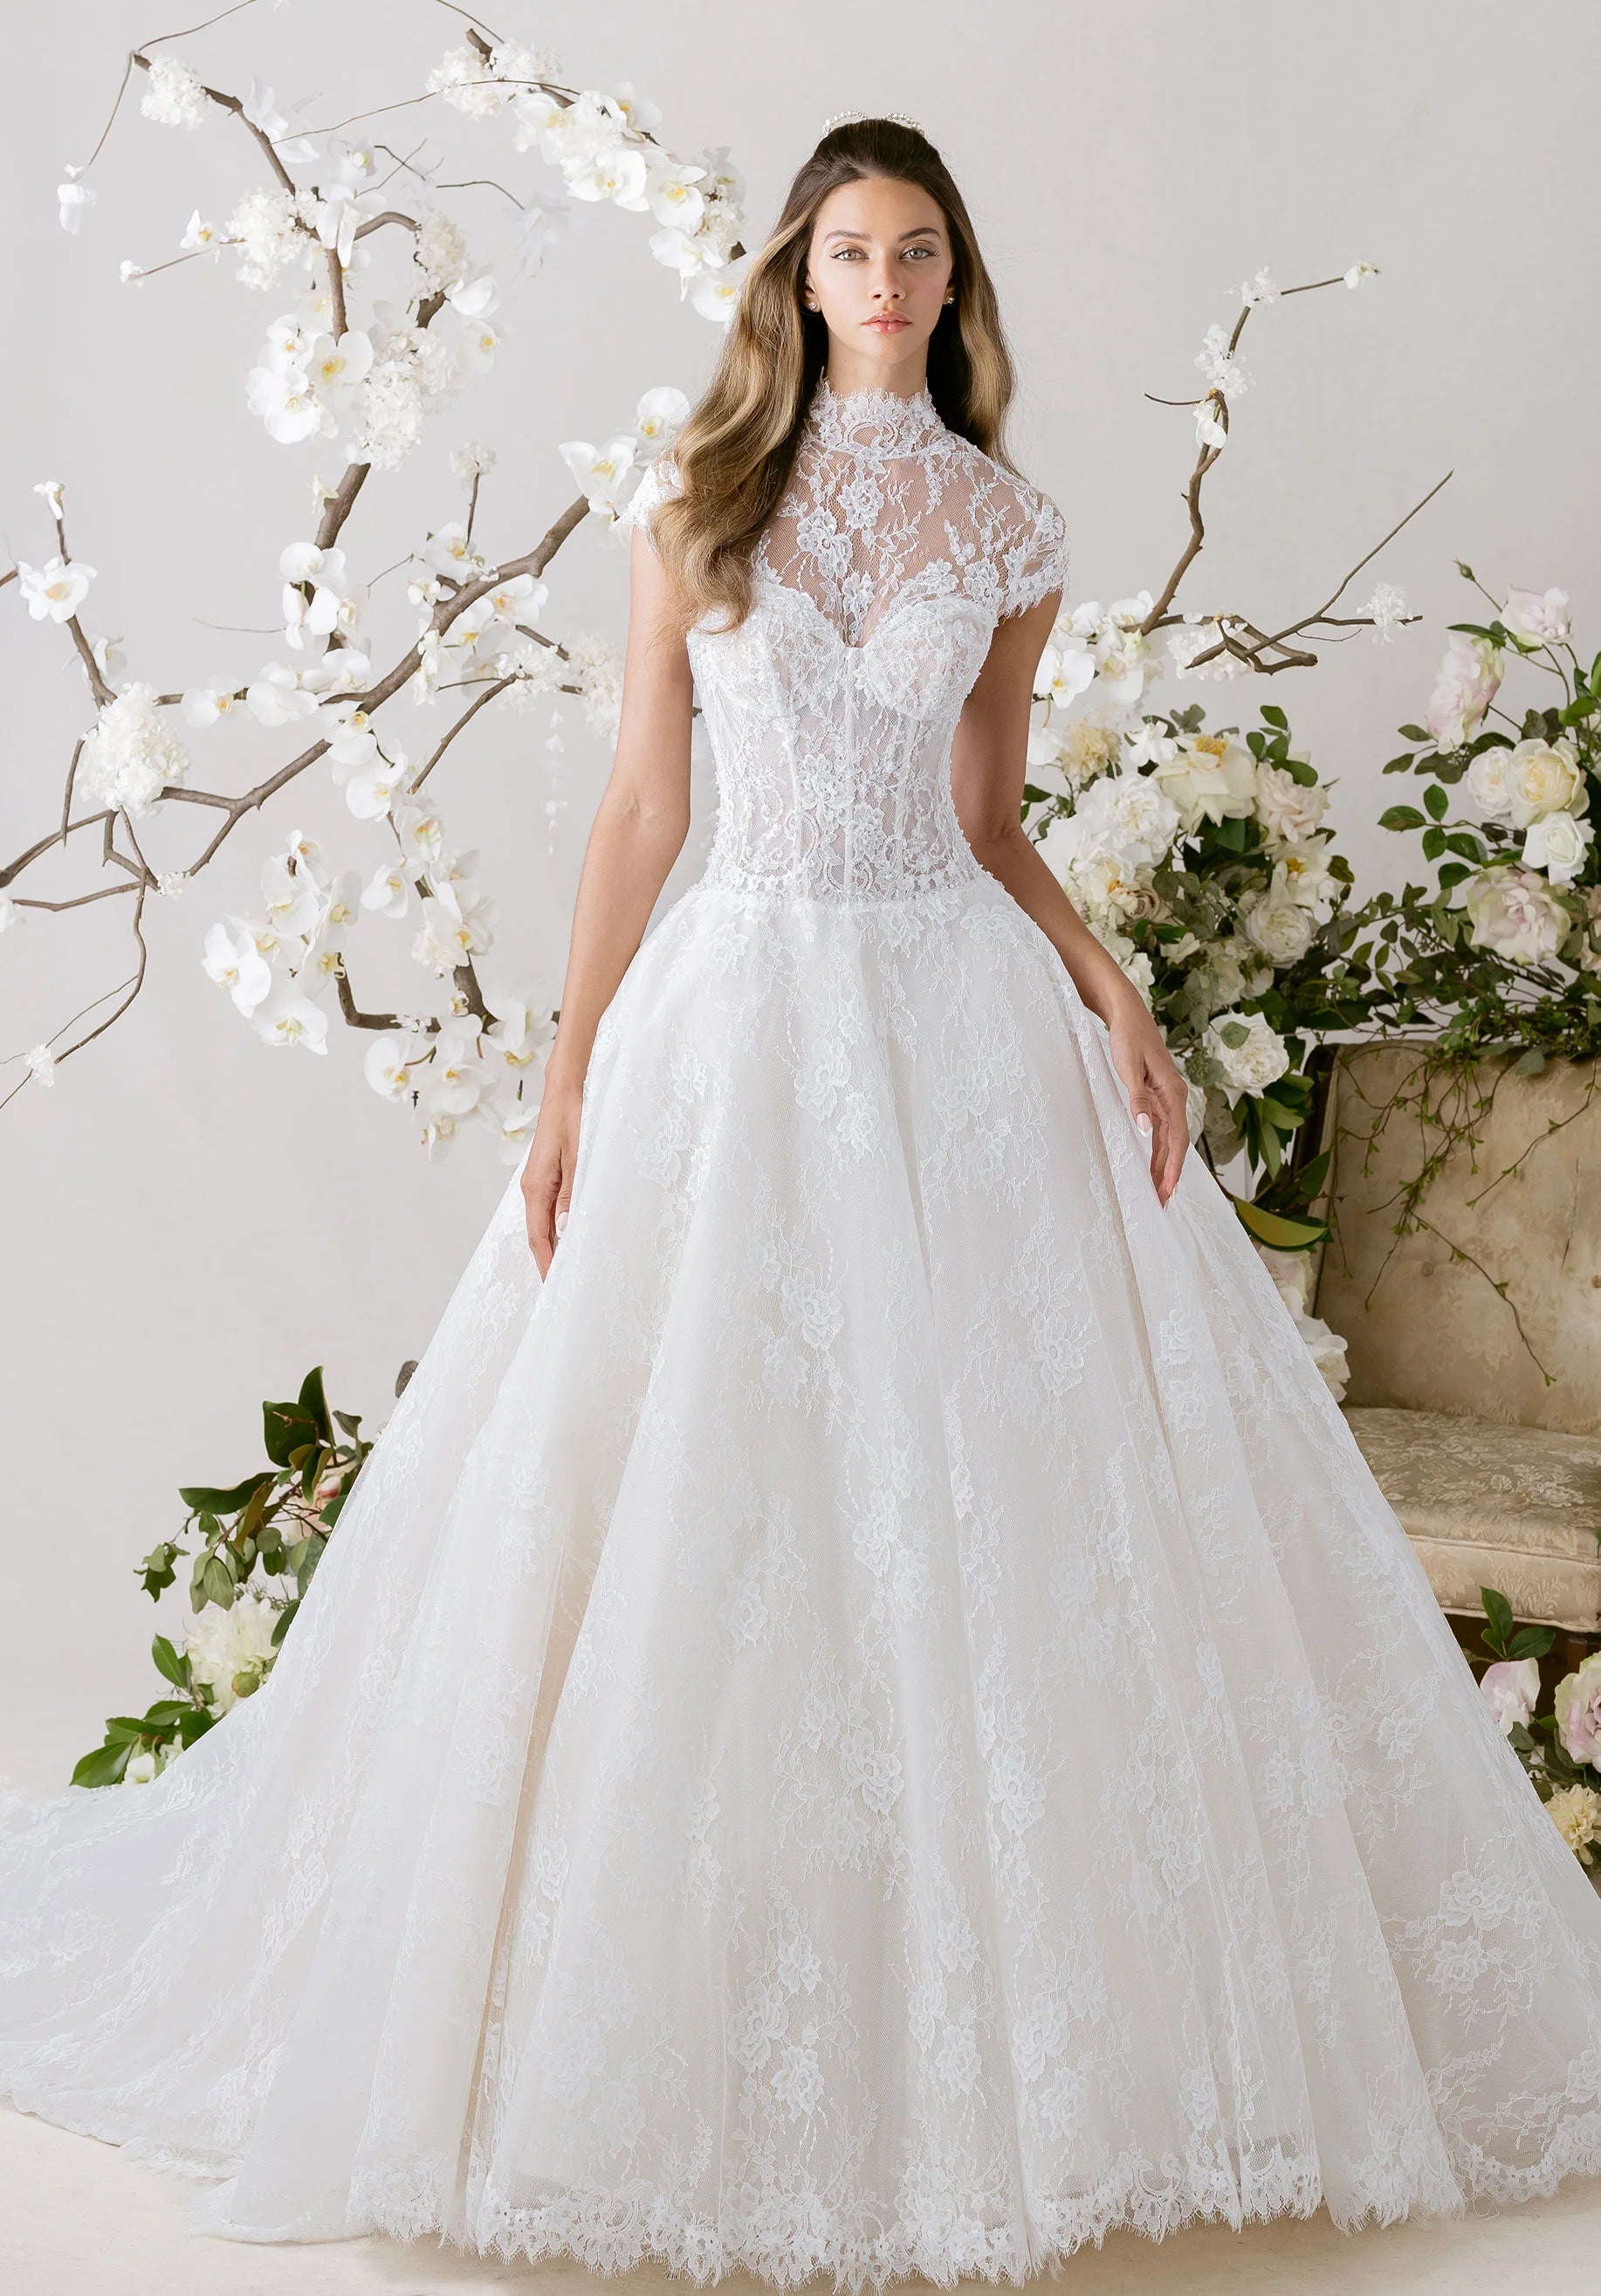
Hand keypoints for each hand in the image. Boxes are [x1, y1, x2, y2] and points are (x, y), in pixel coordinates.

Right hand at [520, 1075, 582, 1273]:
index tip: (554, 1286)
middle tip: (562, 1287)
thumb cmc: (574, 1118)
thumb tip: (564, 1229)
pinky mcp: (545, 1175)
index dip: (546, 1263)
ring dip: (552, 1245)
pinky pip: (546, 1209)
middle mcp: (531, 1187)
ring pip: (542, 1222)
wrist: (564, 1090)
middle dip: (548, 1260)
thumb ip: (572, 1194)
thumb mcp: (579, 1157)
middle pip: (537, 1234)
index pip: (538, 1236)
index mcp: (536, 1187)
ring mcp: (536, 1181)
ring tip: (566, 1268)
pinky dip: (554, 1227)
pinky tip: (567, 1235)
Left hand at [1106, 996, 1189, 1206]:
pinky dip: (1157, 1150)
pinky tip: (1152, 1165)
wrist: (1127, 1015)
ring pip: (1168, 1140)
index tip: (1168, 1189)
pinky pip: (1159, 1130)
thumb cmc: (1128, 1039)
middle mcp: (1174, 1099)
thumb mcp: (1129, 1069)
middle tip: (1160, 1202)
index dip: (1174, 1166)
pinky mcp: (1155, 1097)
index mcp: (1173, 1094)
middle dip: (1169, 1174)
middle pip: (1175, 1145)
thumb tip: (1145, 1130)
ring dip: (1163, 1165)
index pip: (1177, 1138)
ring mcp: (1166, 1099)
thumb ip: (1138, 1100)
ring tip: (1157, 1191)